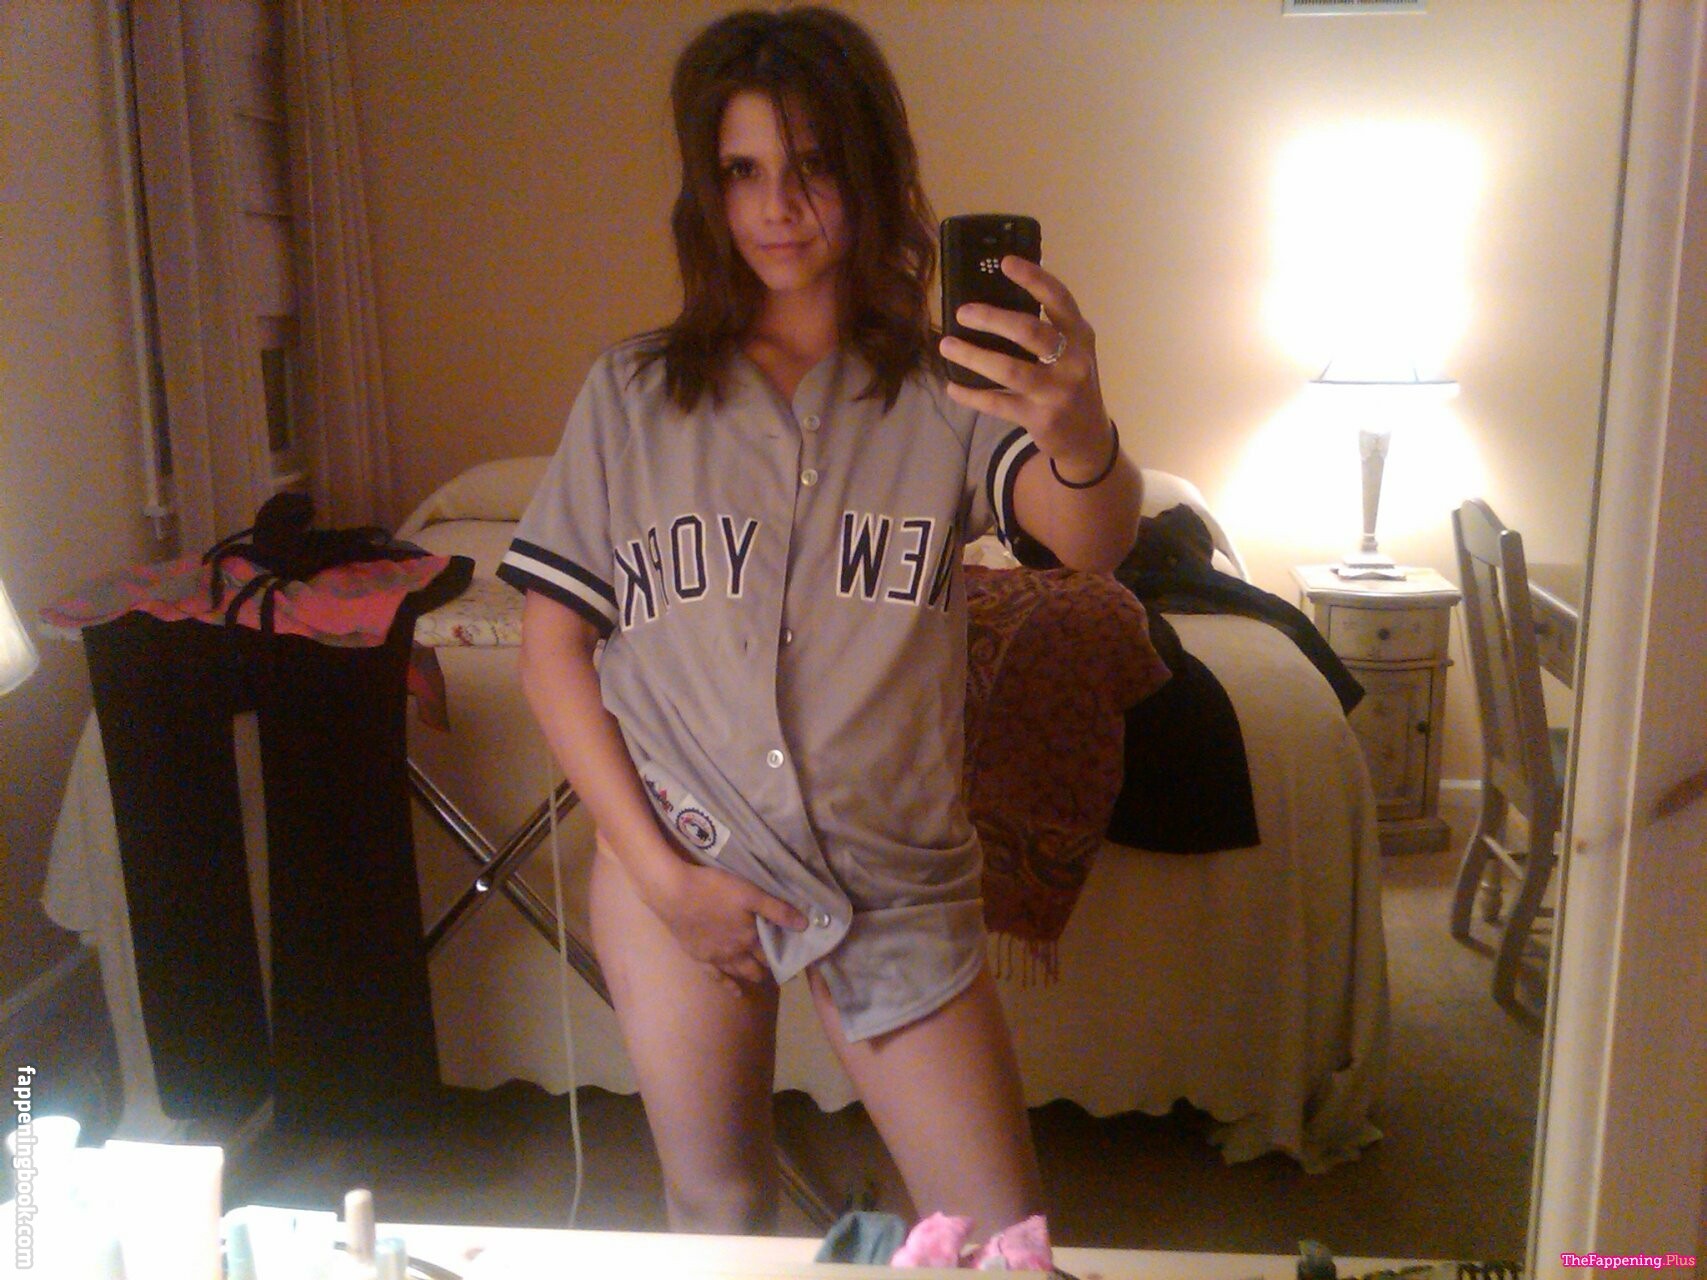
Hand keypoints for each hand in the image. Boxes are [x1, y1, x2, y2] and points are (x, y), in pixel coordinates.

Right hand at [650, 860, 806, 990]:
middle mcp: (735, 954)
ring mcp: (715, 958)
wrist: (674, 893)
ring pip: (739, 973)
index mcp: (749, 938)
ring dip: (752, 976)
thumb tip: (806, 925)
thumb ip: (777, 910)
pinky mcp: (698, 957)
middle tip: (779, 967)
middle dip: (769, 968)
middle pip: (757, 967)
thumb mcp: (750, 894)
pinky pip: (717, 978)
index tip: (793, 959)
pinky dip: (729, 986)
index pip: (771, 954)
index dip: (783, 957)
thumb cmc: (714, 890)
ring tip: (762, 977)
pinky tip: (735, 992)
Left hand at [939, 255, 1115, 481]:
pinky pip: (997, 403)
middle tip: (962, 313)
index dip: (1033, 278)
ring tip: (946, 346)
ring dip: (973, 356)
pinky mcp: (1040, 418)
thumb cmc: (1071, 383)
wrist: (1088, 437)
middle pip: (1030, 331)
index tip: (1005, 262)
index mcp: (1080, 335)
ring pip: (1009, 369)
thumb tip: (992, 300)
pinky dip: (971, 395)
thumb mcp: (1071, 351)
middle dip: (992, 318)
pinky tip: (952, 386)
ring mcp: (1057, 391)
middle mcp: (1073, 360)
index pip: (1059, 299)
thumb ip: (1047, 328)